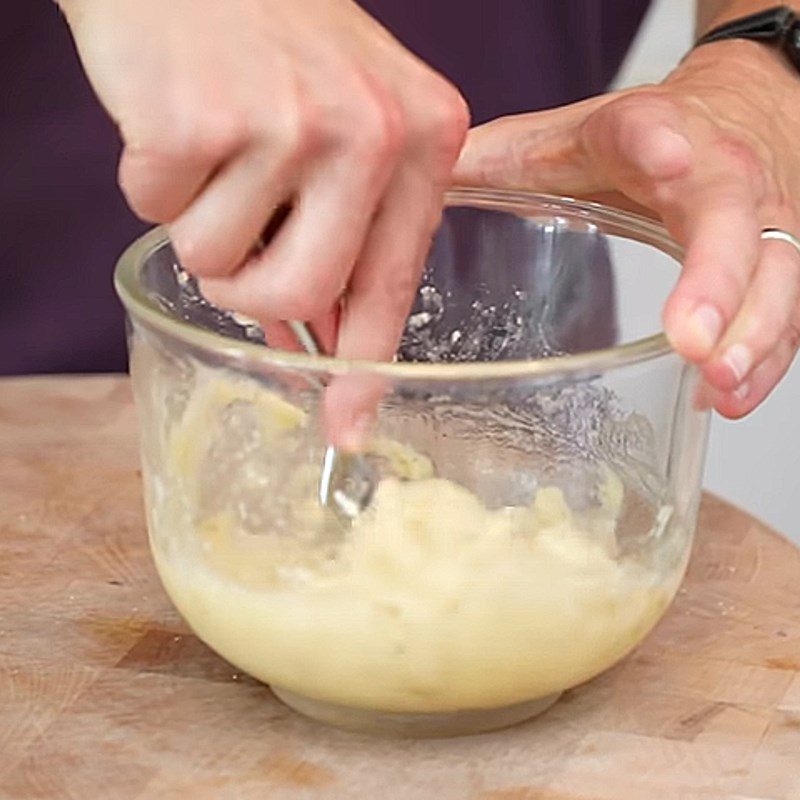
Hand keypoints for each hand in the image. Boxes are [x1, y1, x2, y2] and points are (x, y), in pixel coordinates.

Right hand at [60, 0, 467, 445]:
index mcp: (422, 138)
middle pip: (303, 295)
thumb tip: (307, 340)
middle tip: (233, 242)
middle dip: (251, 292)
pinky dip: (152, 185)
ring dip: (200, 227)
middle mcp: (371, 130)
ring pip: (220, 264)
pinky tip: (176, 124)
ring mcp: (289, 120)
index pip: (393, 284)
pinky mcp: (202, 116)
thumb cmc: (271, 44)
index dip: (364, 365)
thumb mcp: (341, 125)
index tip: (347, 427)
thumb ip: (339, 233)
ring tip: (212, 153)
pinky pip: (159, 215)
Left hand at [454, 40, 799, 416]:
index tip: (662, 157)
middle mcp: (713, 173)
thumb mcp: (564, 138)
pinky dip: (765, 359)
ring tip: (720, 385)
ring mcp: (757, 220)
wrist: (734, 114)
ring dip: (753, 335)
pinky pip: (786, 314)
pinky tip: (730, 397)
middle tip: (693, 339)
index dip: (656, 142)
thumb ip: (496, 157)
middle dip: (717, 280)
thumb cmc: (641, 135)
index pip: (648, 129)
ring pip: (776, 274)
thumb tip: (418, 182)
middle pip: (730, 219)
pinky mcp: (777, 263)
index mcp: (644, 133)